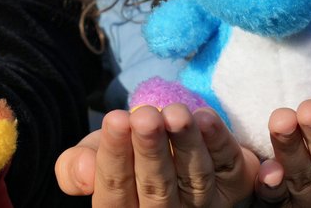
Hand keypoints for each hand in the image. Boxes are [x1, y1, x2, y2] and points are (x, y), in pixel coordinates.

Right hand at [55, 105, 259, 206]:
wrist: (164, 139)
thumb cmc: (123, 148)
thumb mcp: (91, 154)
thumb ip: (76, 167)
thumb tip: (84, 171)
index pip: (115, 192)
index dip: (114, 156)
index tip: (115, 119)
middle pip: (157, 189)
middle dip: (152, 151)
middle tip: (146, 117)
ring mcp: (203, 207)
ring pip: (195, 181)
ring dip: (187, 146)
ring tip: (176, 113)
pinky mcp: (234, 189)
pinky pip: (230, 169)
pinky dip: (220, 144)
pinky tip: (205, 117)